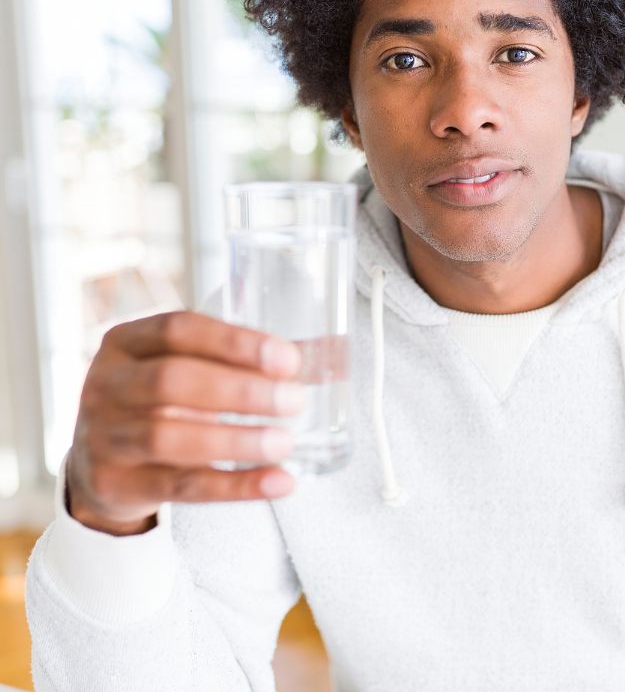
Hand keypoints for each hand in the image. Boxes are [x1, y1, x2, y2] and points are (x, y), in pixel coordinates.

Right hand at [65, 310, 305, 535]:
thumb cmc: (160, 403)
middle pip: (173, 381)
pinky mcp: (116, 483)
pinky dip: (236, 485)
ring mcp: (104, 435)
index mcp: (127, 341)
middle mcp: (107, 383)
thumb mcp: (187, 369)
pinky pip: (181, 486)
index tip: (288, 358)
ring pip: (170, 436)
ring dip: (237, 439)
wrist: (102, 467)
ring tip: (285, 442)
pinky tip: (278, 482)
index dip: (236, 342)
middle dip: (241, 391)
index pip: (179, 329)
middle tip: (294, 401)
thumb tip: (331, 356)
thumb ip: (247, 361)